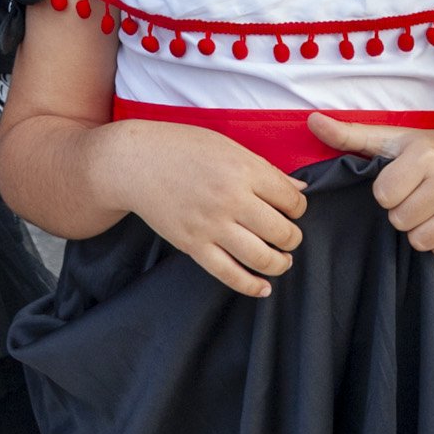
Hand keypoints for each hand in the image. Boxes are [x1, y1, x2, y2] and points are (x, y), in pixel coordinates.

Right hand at [101, 121, 309, 297]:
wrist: (134, 162)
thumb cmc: (182, 147)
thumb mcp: (227, 146)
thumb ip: (265, 169)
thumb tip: (300, 189)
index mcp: (244, 170)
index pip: (292, 200)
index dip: (298, 208)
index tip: (292, 209)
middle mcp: (231, 199)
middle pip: (283, 232)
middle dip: (293, 238)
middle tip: (288, 236)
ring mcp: (211, 225)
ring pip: (262, 258)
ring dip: (279, 263)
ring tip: (281, 260)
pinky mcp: (193, 245)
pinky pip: (229, 274)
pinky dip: (251, 286)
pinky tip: (263, 288)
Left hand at [306, 113, 433, 257]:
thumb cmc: (427, 149)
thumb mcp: (391, 138)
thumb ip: (350, 134)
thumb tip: (312, 121)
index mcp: (425, 156)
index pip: (384, 196)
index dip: (386, 191)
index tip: (398, 179)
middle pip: (400, 221)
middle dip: (401, 211)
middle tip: (414, 194)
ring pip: (421, 241)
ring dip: (418, 229)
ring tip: (427, 207)